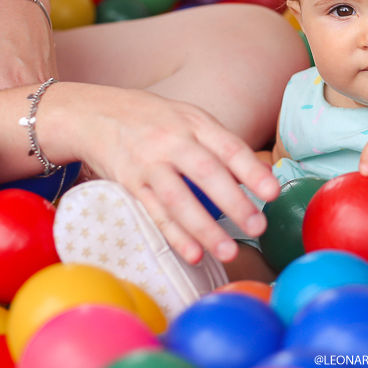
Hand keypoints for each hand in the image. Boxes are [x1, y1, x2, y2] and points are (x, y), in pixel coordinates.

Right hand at [42, 83, 280, 264]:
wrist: (95, 114)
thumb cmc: (156, 121)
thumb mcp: (190, 120)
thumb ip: (221, 145)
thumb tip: (260, 177)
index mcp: (195, 123)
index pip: (229, 147)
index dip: (252, 171)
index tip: (273, 193)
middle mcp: (172, 141)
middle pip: (206, 173)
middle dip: (234, 203)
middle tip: (259, 227)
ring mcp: (148, 164)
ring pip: (179, 199)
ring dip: (205, 229)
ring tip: (229, 251)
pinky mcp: (129, 184)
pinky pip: (154, 213)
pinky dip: (174, 235)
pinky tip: (193, 253)